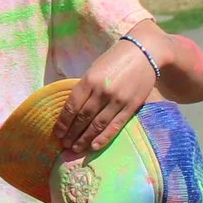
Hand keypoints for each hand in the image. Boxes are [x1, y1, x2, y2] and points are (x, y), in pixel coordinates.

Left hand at [53, 39, 155, 158]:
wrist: (144, 52)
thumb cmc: (115, 59)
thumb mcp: (94, 68)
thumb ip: (85, 88)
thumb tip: (73, 109)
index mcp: (89, 80)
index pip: (72, 106)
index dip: (63, 122)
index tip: (57, 133)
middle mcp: (101, 92)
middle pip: (83, 118)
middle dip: (72, 133)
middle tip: (65, 145)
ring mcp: (117, 100)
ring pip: (97, 125)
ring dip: (85, 139)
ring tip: (76, 149)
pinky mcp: (131, 106)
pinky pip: (115, 126)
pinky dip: (104, 138)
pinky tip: (94, 146)